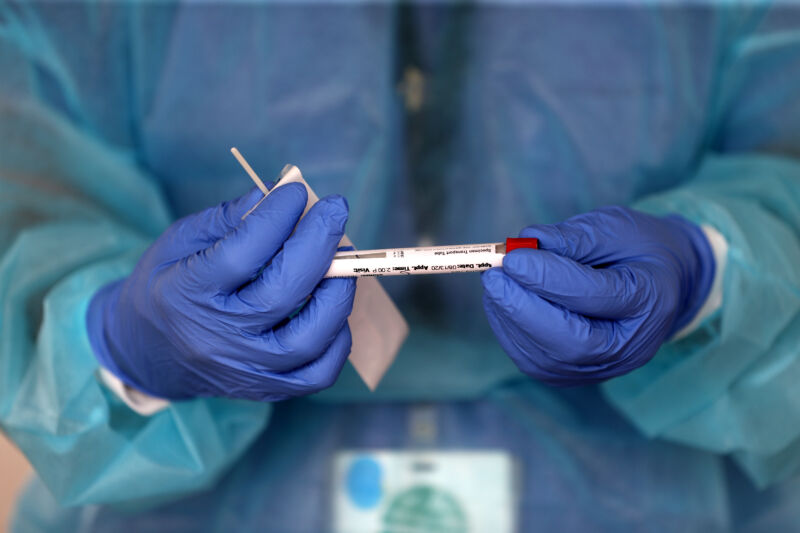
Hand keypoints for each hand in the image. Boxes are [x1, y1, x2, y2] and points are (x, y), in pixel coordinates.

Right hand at [87, 183, 355, 400]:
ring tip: (341, 262)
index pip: (241, 254)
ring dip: (336, 294)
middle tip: (334, 211)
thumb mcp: (179, 244)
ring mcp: (245, 369)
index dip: (275, 217)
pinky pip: (318, 373)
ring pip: (308, 338)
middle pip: (282, 292)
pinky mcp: (266, 389)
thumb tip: (276, 194)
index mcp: (187, 294)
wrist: (146, 355)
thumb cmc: (166, 288)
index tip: (294, 191)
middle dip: (318, 243)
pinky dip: (337, 340)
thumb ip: (227, 219)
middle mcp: (218, 337)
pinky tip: (333, 310)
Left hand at [482, 206, 714, 385]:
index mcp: (651, 300)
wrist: (661, 284)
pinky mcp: (575, 375)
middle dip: (523, 309)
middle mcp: (631, 346)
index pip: (594, 297)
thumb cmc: (635, 249)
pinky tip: (500, 301)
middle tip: (493, 276)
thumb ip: (572, 237)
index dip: (548, 278)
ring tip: (495, 282)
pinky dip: (509, 331)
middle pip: (572, 344)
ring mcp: (604, 368)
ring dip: (509, 319)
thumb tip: (524, 242)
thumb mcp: (614, 227)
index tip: (512, 257)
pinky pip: (534, 362)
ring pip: (547, 359)